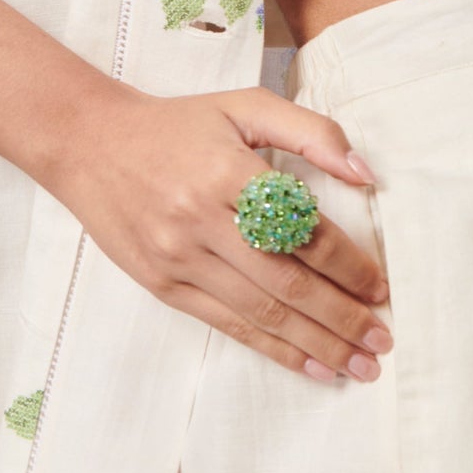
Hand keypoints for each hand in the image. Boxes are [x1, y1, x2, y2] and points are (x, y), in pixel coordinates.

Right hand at [54, 80, 394, 382]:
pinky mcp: (163, 286)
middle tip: (382, 340)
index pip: (302, 230)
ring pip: (261, 312)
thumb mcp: (245, 106)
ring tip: (359, 365)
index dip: (348, 264)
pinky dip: (274, 349)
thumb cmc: (179, 125)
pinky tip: (310, 364)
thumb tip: (366, 174)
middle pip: (286, 282)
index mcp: (229, 174)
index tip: (382, 287)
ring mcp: (179, 259)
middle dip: (342, 317)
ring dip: (316, 343)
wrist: (90, 144)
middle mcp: (202, 222)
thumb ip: (311, 133)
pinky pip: (228, 326)